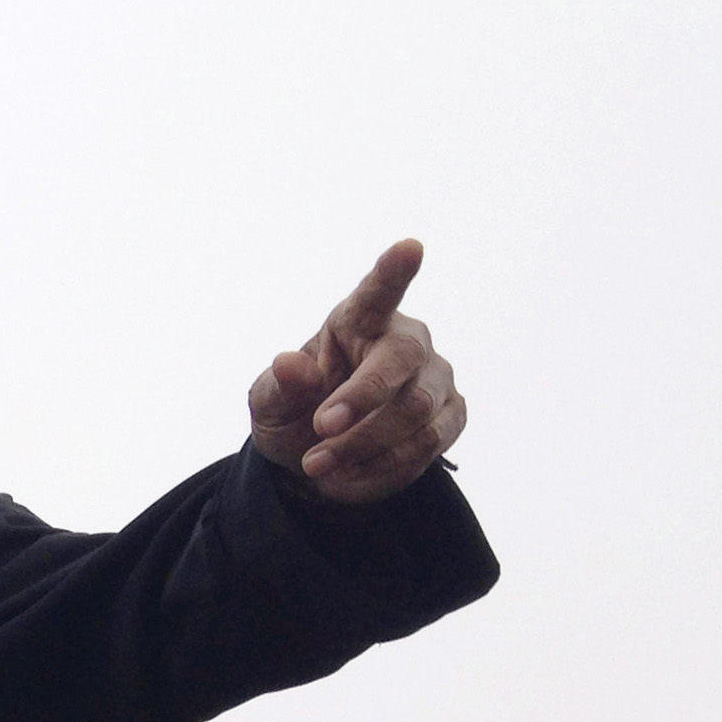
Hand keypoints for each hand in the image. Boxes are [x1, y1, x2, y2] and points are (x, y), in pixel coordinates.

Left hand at [249, 239, 465, 505]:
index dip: (394, 271)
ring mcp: (435, 378)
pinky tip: (348, 474)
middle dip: (361, 403)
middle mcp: (406, 341)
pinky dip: (383, 467)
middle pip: (402, 364)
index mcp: (358, 320)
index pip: (378, 292)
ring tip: (316, 465)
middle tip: (319, 433)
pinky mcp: (450, 416)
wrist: (316, 459)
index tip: (409, 247)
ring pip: (416, 412)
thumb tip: (287, 364)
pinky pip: (427, 446)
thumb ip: (281, 385)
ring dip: (363, 445)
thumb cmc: (293, 412)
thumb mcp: (270, 403)